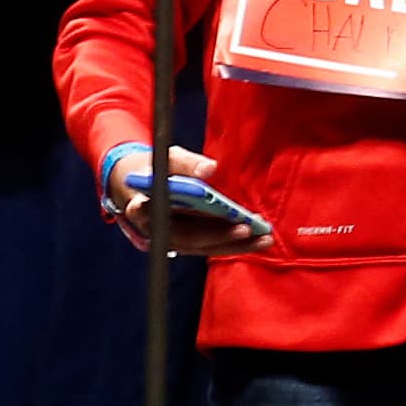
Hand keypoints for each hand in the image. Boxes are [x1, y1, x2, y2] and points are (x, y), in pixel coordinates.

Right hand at [107, 145, 273, 256]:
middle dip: (219, 236)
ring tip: (264, 239)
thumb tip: (209, 168)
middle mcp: (154, 229)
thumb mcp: (166, 158)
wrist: (142, 182)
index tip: (199, 215)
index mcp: (141, 206)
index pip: (153, 215)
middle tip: (248, 229)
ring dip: (234, 245)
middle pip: (186, 238)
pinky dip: (233, 243)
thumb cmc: (156, 168)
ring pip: (201, 247)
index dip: (171, 217)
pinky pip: (209, 246)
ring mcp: (169, 239)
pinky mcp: (184, 243)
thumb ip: (186, 163)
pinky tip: (257, 238)